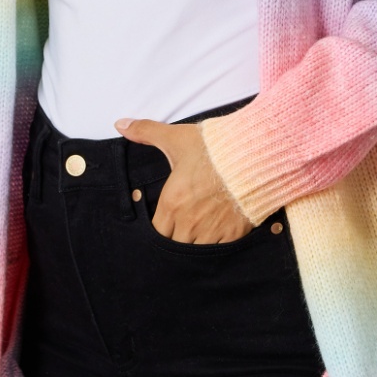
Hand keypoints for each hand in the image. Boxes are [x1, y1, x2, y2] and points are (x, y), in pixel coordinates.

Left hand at [114, 118, 251, 243]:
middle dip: (175, 240)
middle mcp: (189, 222)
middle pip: (174, 246)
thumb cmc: (214, 148)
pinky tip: (217, 235)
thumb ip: (146, 132)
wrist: (255, 156)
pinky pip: (219, 251)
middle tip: (180, 229)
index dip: (158, 231)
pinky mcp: (234, 234)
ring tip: (197, 234)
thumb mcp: (177, 137)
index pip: (155, 233)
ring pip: (195, 252)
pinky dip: (217, 246)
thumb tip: (120, 124)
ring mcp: (213, 231)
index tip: (163, 224)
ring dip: (194, 245)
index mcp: (172, 204)